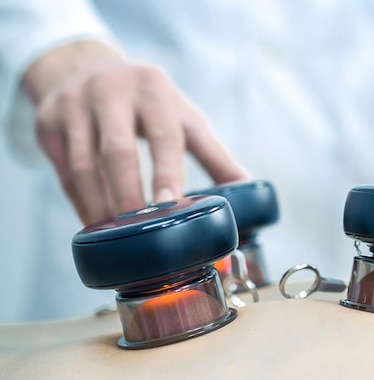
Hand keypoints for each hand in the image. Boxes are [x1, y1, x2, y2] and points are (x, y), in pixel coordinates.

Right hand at [23, 40, 247, 224]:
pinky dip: (80, 203)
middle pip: (117, 151)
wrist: (83, 66)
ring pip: (84, 167)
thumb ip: (213, 152)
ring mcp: (73, 106)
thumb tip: (246, 188)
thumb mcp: (181, 115)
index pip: (163, 134)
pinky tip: (96, 225)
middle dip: (129, 194)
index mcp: (153, 90)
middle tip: (141, 231)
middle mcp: (110, 92)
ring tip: (117, 238)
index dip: (167, 170)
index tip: (171, 202)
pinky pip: (63, 173)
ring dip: (101, 206)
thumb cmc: (146, 100)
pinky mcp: (47, 122)